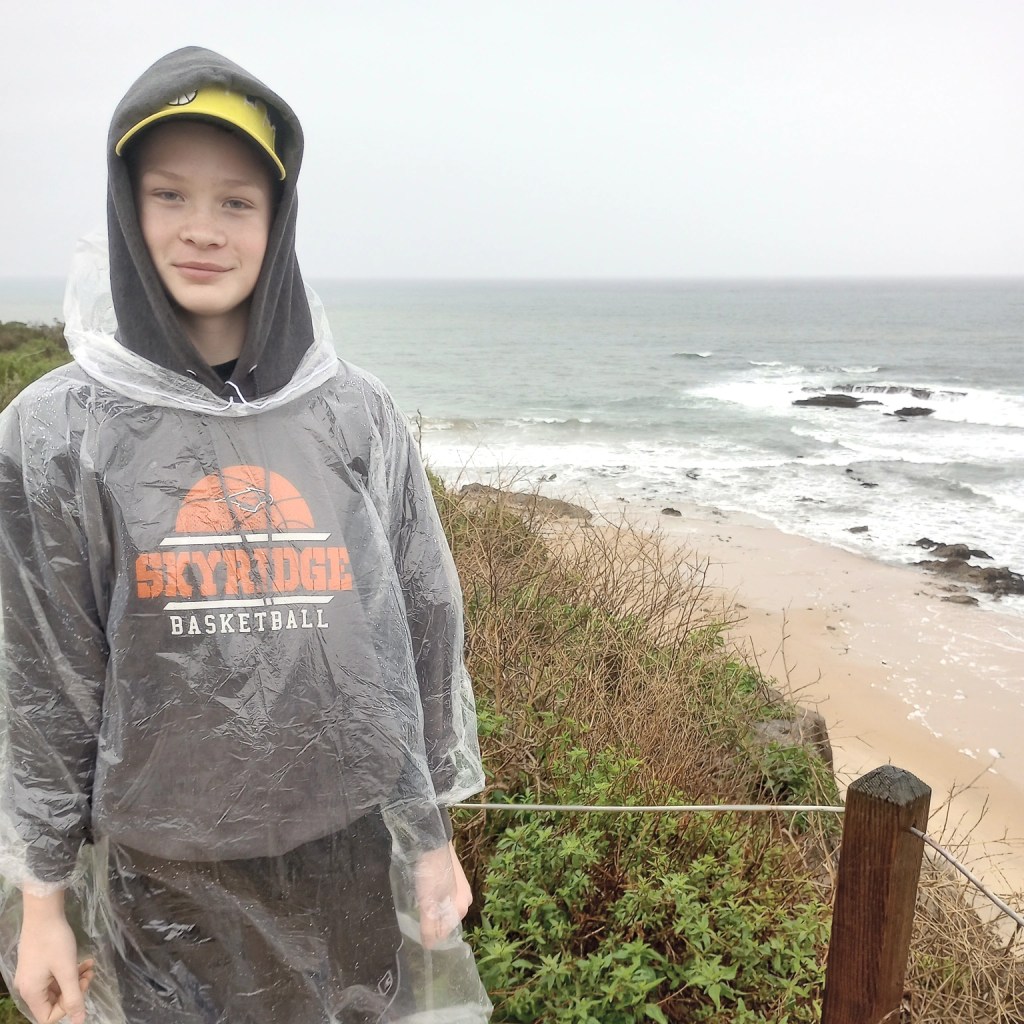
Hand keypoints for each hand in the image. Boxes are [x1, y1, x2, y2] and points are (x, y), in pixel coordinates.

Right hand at [16, 892, 93, 1023]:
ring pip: (56, 988)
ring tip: (89, 966)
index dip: (68, 1008)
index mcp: (31, 993)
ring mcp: (32, 975)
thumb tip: (79, 1021)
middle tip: (89, 974)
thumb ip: (74, 996)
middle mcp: (28, 988)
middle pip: (53, 1002)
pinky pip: (54, 976)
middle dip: (74, 991)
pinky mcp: (37, 964)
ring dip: (74, 980)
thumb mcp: (67, 970)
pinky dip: (69, 971)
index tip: (81, 987)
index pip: (48, 1017)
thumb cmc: (55, 941)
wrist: (44, 913)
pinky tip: (84, 961)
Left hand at [415, 841, 472, 948]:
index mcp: (463, 907)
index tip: (417, 926)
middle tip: (416, 912)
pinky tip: (424, 889)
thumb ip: (429, 927)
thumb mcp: (428, 904)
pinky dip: (434, 896)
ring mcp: (460, 886)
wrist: (432, 841)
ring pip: (444, 906)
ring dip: (432, 907)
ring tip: (418, 900)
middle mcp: (466, 898)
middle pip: (445, 918)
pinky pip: (443, 894)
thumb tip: (429, 947)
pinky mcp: (453, 876)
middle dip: (432, 919)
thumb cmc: (431, 874)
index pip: (445, 931)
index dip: (430, 932)